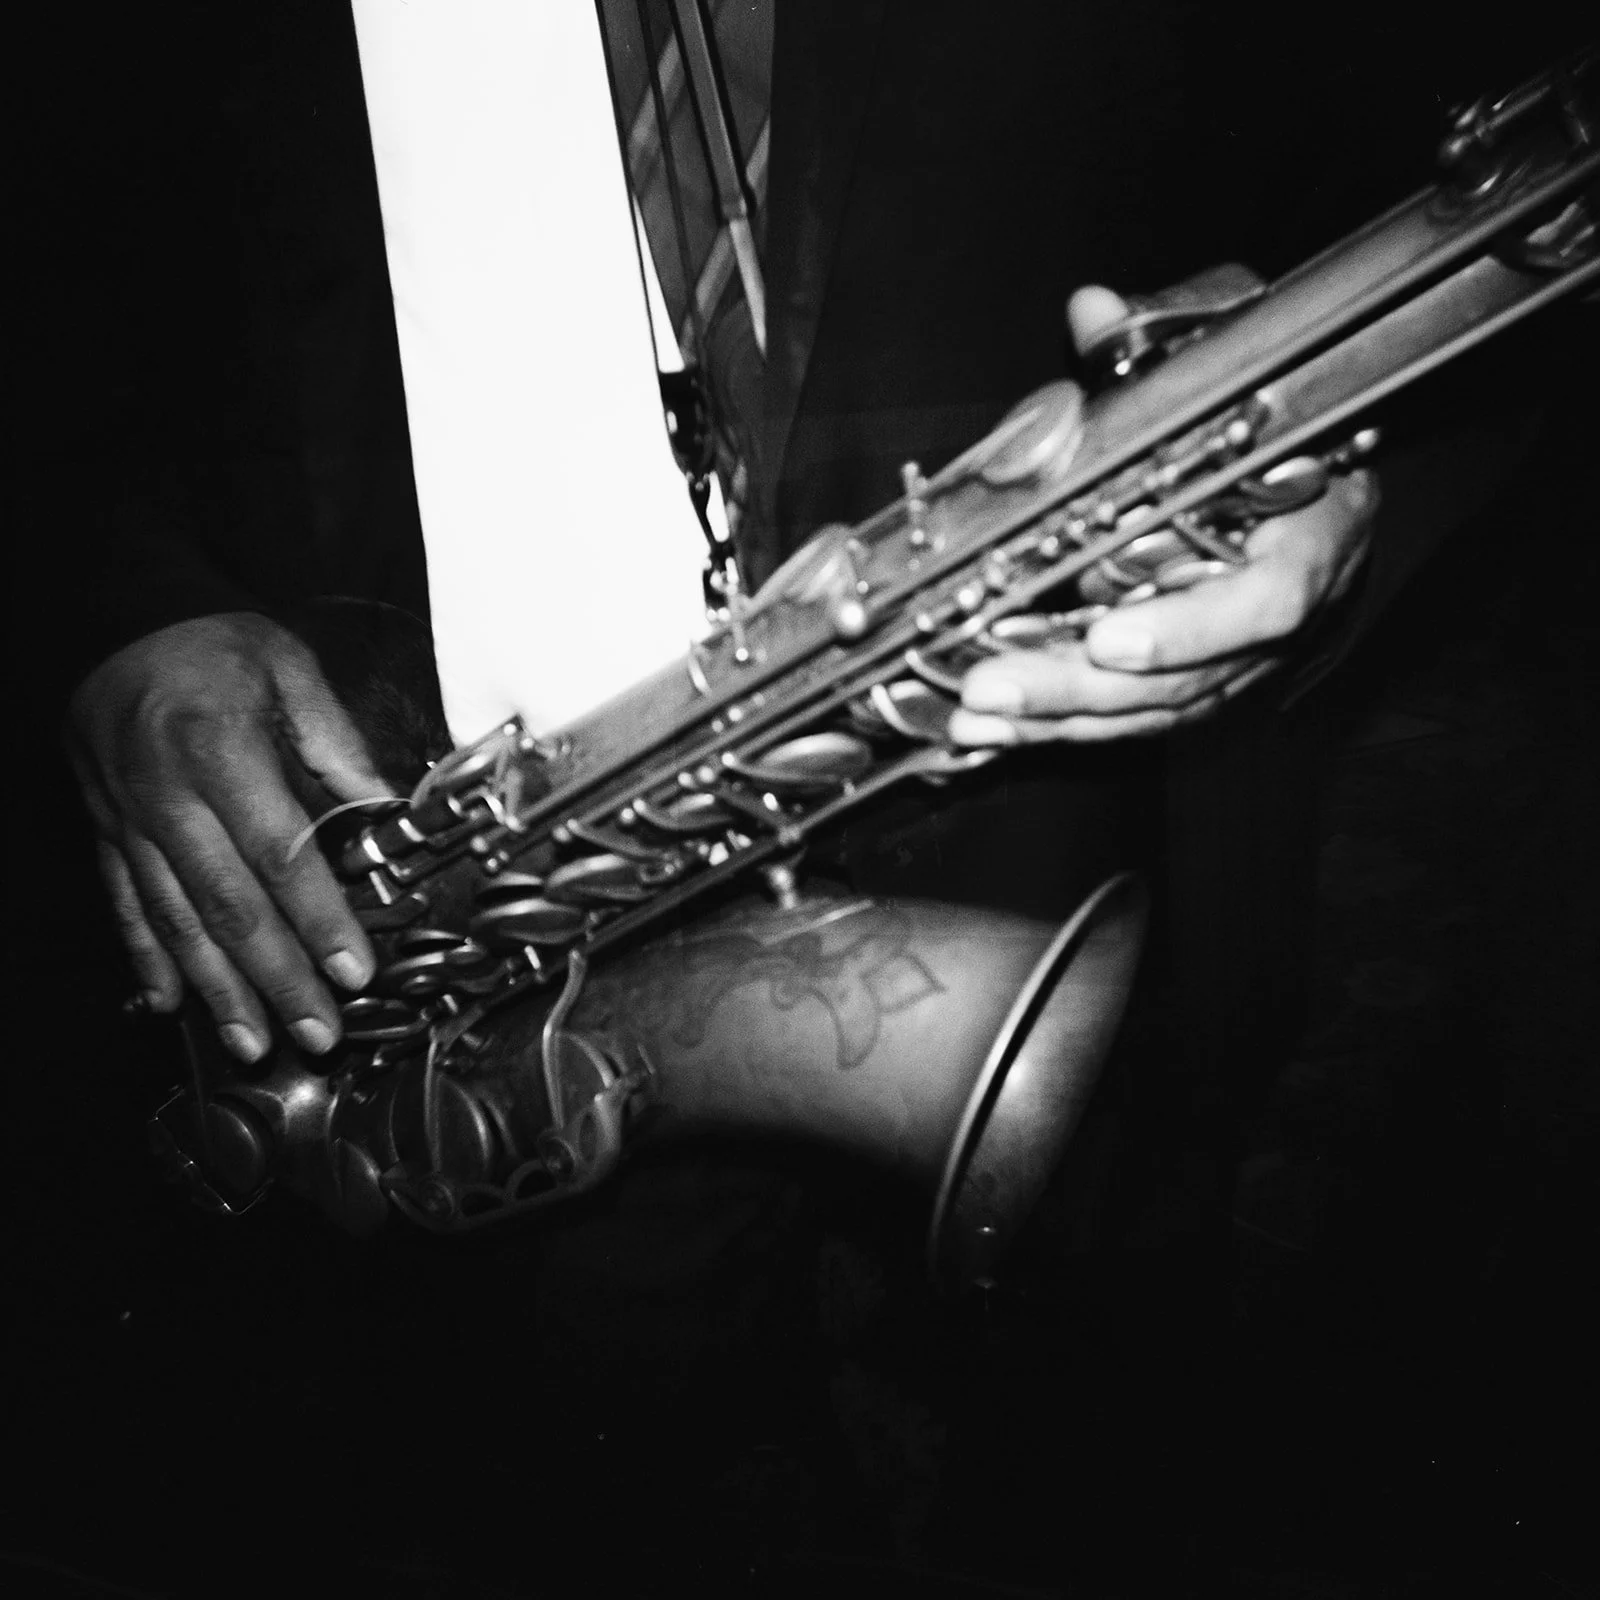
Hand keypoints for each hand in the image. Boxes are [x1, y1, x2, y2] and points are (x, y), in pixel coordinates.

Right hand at [66, 612, 395, 1061]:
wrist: (119, 619)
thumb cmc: (218, 643)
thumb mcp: (291, 669)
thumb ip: (338, 746)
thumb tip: (388, 813)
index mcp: (219, 749)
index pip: (280, 851)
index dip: (318, 917)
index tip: (354, 970)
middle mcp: (166, 793)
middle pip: (228, 903)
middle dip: (276, 979)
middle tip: (317, 1034)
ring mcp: (127, 818)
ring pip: (175, 919)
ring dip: (217, 988)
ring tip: (254, 1043)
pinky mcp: (104, 830)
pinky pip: (125, 903)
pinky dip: (146, 958)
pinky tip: (170, 1004)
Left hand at [950, 286, 1376, 744]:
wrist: (1326, 477)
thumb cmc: (1284, 419)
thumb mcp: (1239, 363)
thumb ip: (1168, 341)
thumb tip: (1092, 309)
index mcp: (1314, 534)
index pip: (1268, 600)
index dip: (1188, 630)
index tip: (1108, 639)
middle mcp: (1278, 615)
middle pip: (1186, 679)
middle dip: (1079, 688)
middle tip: (992, 687)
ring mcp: (1240, 660)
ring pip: (1151, 710)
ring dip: (1056, 717)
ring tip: (977, 714)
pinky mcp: (1200, 685)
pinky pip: (1133, 719)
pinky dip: (1062, 725)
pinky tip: (996, 726)